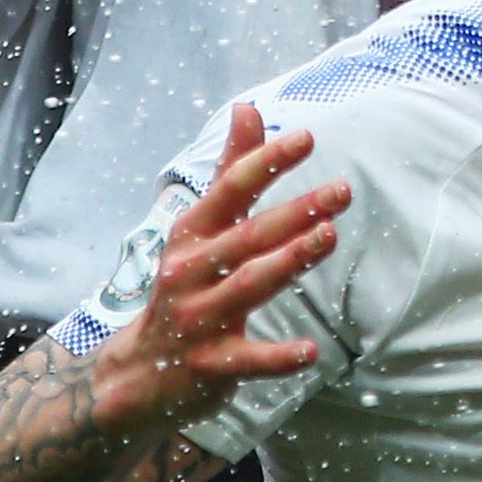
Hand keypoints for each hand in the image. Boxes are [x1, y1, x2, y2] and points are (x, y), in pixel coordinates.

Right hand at [88, 103, 341, 441]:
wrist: (139, 374)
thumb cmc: (186, 285)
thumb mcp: (200, 228)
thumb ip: (231, 171)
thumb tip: (248, 108)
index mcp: (192, 234)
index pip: (230, 190)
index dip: (265, 162)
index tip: (306, 137)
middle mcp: (191, 271)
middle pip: (248, 236)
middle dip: (295, 212)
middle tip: (342, 190)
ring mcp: (199, 318)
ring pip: (249, 285)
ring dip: (288, 261)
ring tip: (329, 236)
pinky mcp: (212, 364)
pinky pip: (248, 359)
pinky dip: (277, 357)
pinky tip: (311, 352)